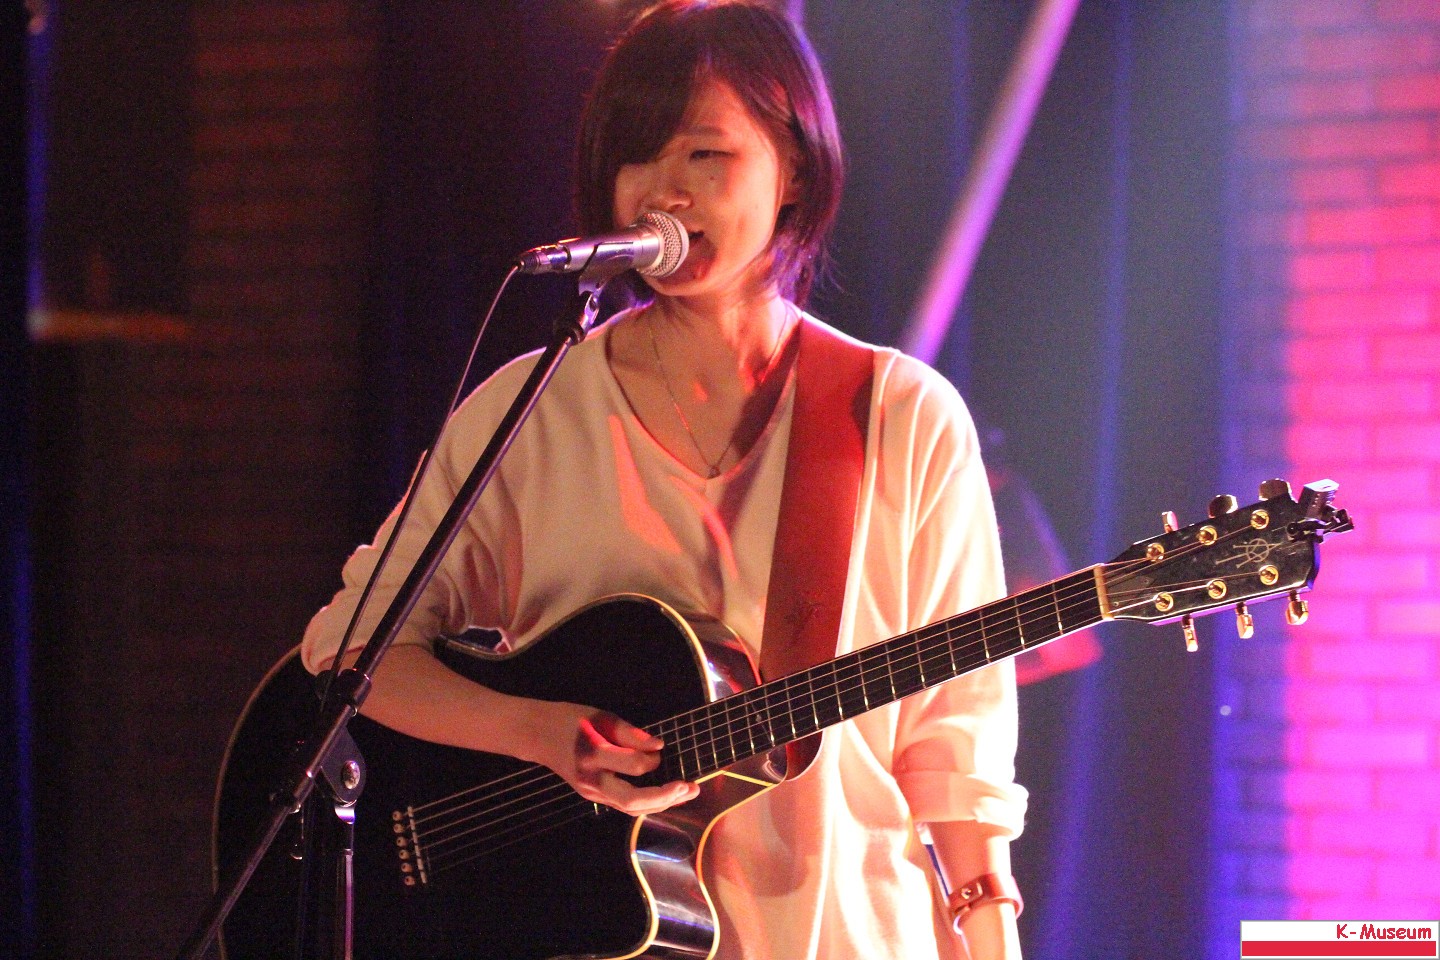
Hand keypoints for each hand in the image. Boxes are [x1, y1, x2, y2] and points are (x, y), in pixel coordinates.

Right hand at [527, 701, 699, 815]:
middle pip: (633, 800)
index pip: (633, 766)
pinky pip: (624, 805)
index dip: (653, 757)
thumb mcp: (601, 717)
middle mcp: (592, 781)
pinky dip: (647, 802)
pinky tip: (664, 795)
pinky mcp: (593, 796)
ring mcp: (591, 793)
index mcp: (594, 756)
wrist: (539, 735)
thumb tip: (658, 746)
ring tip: (686, 794)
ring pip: (630, 808)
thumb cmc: (572, 720)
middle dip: (665, 796)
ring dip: (661, 803)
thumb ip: (630, 733)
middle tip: (691, 787)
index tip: (660, 747)